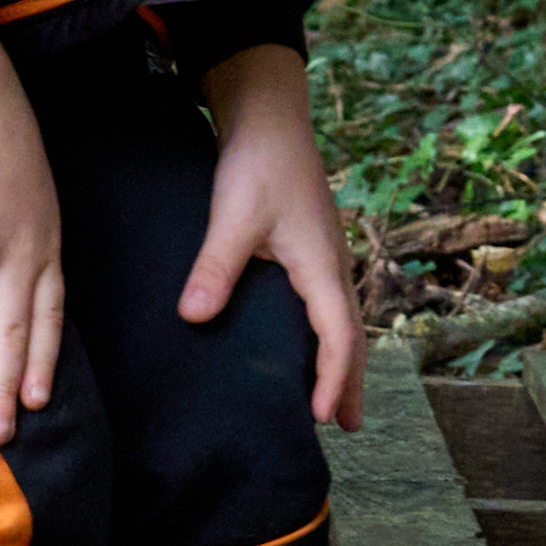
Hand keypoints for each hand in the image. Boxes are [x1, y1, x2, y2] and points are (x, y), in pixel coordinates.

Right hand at [0, 41, 60, 428]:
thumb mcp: (34, 193)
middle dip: (0, 390)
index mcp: (41, 246)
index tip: (36, 403)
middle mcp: (12, 253)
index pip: (49, 316)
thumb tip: (6, 270)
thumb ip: (23, 236)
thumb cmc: (0, 136)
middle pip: (7, 333)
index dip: (42, 361)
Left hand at [183, 45, 365, 428]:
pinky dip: (328, 337)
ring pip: (342, 322)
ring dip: (341, 362)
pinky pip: (329, 307)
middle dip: (348, 383)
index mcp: (322, 266)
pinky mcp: (313, 250)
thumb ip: (215, 267)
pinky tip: (309, 347)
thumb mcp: (233, 216)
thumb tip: (194, 317)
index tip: (321, 417)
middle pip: (351, 337)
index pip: (338, 336)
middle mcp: (333, 267)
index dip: (332, 379)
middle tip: (343, 427)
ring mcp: (326, 259)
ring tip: (332, 400)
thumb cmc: (257, 164)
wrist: (270, 118)